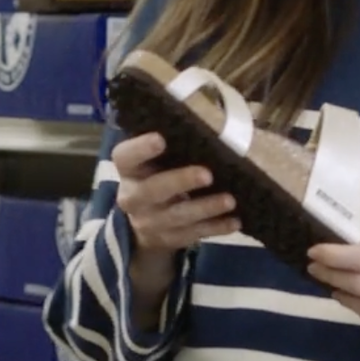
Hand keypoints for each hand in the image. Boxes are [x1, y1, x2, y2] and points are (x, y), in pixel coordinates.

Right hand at [111, 133, 237, 254]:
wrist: (146, 222)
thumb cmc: (158, 176)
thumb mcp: (155, 162)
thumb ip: (172, 146)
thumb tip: (214, 121)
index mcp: (128, 170)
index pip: (125, 157)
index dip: (140, 149)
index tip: (160, 139)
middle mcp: (133, 197)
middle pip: (152, 191)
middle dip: (180, 181)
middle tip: (207, 175)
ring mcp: (149, 222)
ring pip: (177, 216)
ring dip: (205, 208)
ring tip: (230, 200)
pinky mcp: (168, 239)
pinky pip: (193, 234)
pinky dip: (215, 228)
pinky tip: (234, 222)